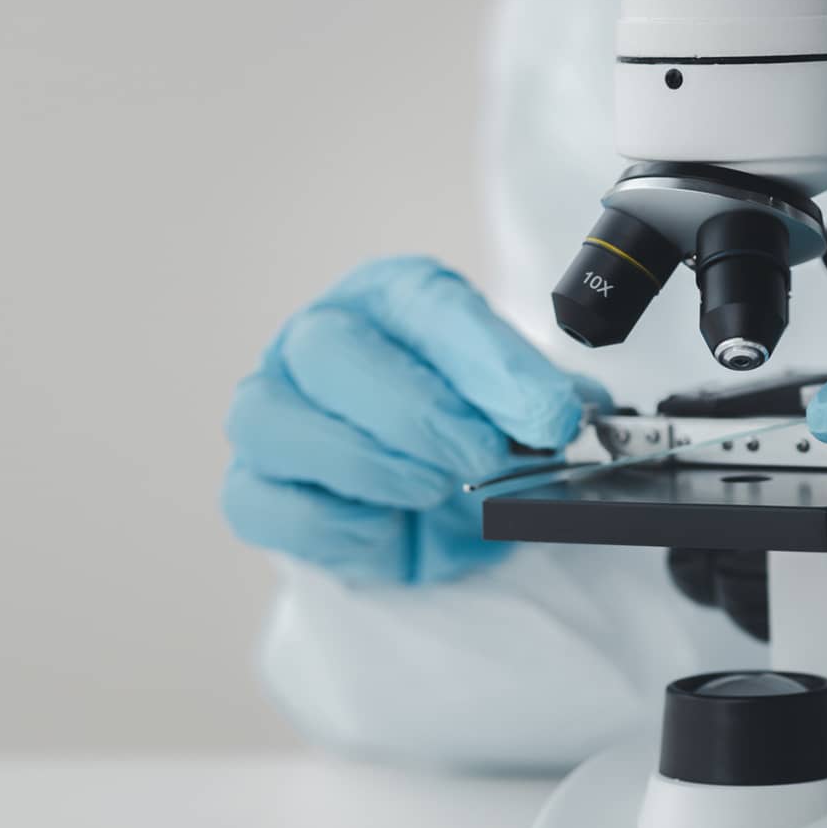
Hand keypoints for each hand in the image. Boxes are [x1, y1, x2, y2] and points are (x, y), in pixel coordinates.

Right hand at [222, 256, 602, 584]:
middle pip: (331, 349)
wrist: (434, 506)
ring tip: (433, 491)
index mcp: (393, 300)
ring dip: (367, 462)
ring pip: (272, 418)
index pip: (428, 308)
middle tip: (484, 458)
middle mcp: (319, 340)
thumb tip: (576, 412)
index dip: (490, 363)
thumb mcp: (522, 414)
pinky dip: (332, 524)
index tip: (550, 417)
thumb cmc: (471, 436)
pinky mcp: (250, 487)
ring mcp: (271, 410)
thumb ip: (547, 406)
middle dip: (418, 413)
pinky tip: (387, 528)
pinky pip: (263, 502)